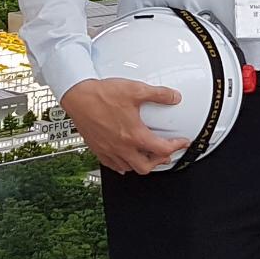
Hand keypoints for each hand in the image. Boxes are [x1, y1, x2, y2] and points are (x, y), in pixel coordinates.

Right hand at [60, 78, 185, 174]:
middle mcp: (121, 146)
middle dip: (159, 161)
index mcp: (133, 134)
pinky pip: (112, 165)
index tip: (182, 143)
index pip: (161, 149)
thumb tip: (174, 97)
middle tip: (166, 153)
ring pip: (129, 168)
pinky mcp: (97, 149)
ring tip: (148, 155)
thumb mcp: (136, 90)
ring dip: (141, 163)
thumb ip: (159, 94)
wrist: (78, 96)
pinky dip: (123, 165)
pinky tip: (126, 159)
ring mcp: (108, 150)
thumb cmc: (101, 95)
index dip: (176, 147)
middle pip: (145, 166)